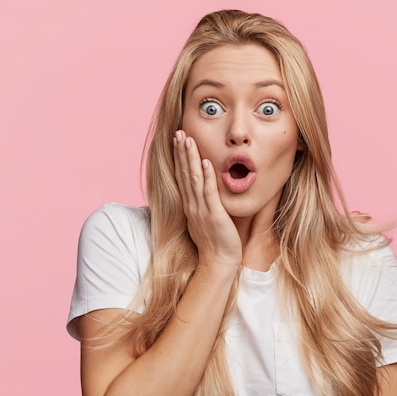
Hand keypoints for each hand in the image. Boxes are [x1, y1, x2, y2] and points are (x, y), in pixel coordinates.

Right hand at [173, 130, 241, 267]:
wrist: (218, 261)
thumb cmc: (215, 241)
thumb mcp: (205, 218)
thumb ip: (204, 203)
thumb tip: (206, 188)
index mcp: (190, 205)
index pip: (182, 176)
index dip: (179, 157)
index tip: (178, 140)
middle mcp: (192, 205)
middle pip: (184, 173)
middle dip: (181, 152)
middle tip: (179, 132)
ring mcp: (201, 210)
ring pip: (193, 179)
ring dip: (190, 158)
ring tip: (188, 140)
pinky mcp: (213, 215)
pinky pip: (209, 193)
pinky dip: (206, 176)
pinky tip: (205, 162)